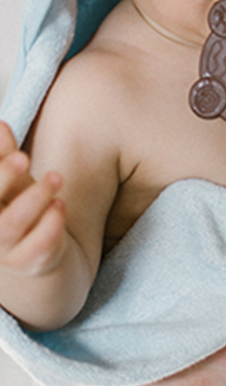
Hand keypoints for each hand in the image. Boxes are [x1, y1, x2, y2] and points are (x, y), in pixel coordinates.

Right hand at [0, 121, 65, 275]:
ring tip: (57, 176)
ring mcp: (5, 249)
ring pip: (10, 227)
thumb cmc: (20, 205)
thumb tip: (0, 124)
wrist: (38, 252)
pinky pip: (37, 248)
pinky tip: (60, 204)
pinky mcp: (30, 262)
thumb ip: (4, 155)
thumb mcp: (13, 179)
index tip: (15, 149)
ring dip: (33, 198)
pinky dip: (50, 225)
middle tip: (24, 156)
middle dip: (4, 177)